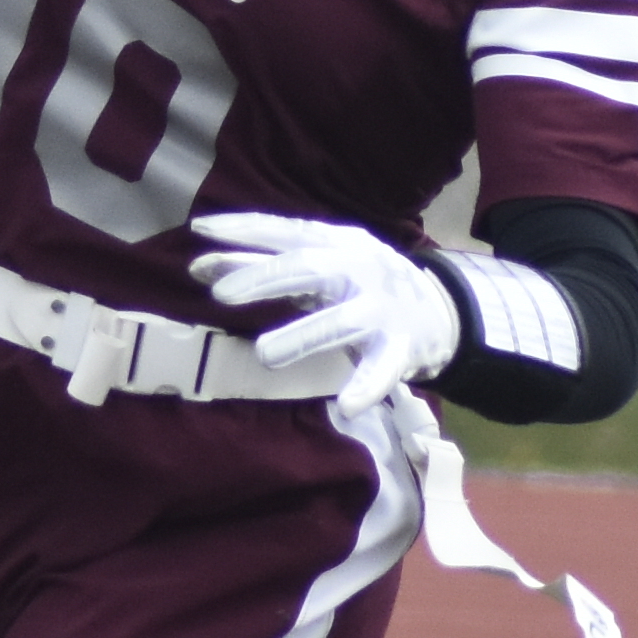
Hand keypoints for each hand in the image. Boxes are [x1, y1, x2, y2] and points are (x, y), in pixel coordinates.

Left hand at [185, 209, 458, 414]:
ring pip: (340, 322)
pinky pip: (383, 370)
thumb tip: (198, 266)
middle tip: (222, 295)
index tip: (201, 232)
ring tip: (264, 354)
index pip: (285, 231)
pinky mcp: (401, 348)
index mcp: (335, 243)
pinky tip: (345, 406)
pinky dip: (366, 388)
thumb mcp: (318, 264)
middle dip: (265, 278)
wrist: (438, 308)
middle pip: (309, 268)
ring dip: (302, 337)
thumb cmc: (360, 283)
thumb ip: (262, 266)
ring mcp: (381, 309)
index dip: (244, 230)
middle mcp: (358, 269)